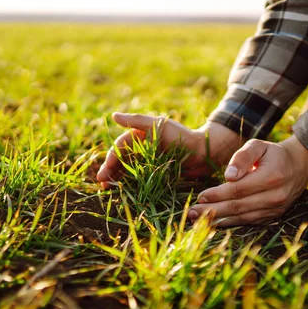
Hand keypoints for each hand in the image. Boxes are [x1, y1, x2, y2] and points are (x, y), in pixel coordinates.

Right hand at [97, 113, 242, 188]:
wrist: (205, 151)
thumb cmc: (182, 136)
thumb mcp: (158, 125)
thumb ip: (136, 121)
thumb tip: (113, 116)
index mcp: (141, 136)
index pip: (120, 147)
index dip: (111, 158)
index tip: (104, 171)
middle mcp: (143, 148)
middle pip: (122, 159)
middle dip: (111, 170)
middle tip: (102, 183)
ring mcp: (151, 162)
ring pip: (129, 170)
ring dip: (118, 178)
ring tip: (109, 189)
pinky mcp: (159, 174)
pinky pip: (141, 180)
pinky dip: (131, 185)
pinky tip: (124, 192)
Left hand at [187, 136, 307, 225]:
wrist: (299, 165)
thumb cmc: (273, 154)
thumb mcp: (258, 146)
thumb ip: (242, 157)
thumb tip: (228, 177)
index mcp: (271, 177)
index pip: (238, 190)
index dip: (217, 194)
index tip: (200, 196)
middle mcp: (275, 197)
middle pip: (238, 207)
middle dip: (212, 211)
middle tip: (192, 213)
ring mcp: (276, 209)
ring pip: (242, 218)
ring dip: (219, 221)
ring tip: (199, 221)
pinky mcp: (274, 216)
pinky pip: (249, 222)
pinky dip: (231, 224)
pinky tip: (216, 223)